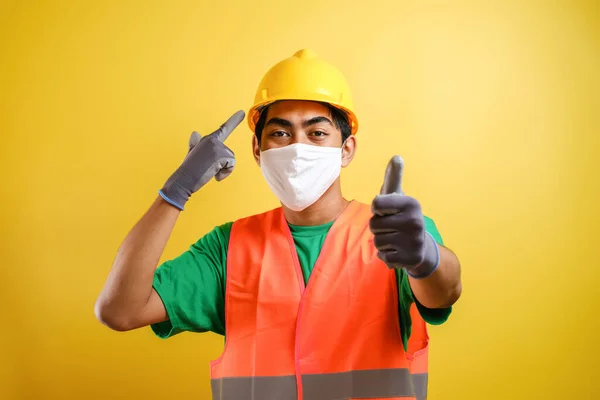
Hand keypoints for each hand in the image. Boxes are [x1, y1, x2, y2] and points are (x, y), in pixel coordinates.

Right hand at [159, 110, 244, 209]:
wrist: (183, 179)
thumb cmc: (189, 169)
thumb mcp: (192, 153)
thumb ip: (196, 143)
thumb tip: (195, 132)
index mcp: (207, 139)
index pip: (223, 129)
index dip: (234, 121)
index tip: (242, 112)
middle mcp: (212, 140)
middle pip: (229, 153)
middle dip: (223, 164)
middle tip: (208, 169)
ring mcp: (216, 146)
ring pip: (231, 159)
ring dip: (224, 169)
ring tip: (209, 171)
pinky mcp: (220, 155)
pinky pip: (231, 165)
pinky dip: (225, 173)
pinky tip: (214, 174)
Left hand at [369, 156, 439, 278]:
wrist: (421, 246)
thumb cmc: (402, 216)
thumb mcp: (398, 196)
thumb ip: (393, 177)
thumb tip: (396, 157)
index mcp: (412, 203)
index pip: (376, 204)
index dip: (378, 209)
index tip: (388, 211)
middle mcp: (415, 222)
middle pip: (374, 224)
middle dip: (378, 227)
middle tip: (392, 227)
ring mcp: (414, 242)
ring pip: (377, 242)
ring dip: (382, 242)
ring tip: (395, 239)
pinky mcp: (410, 259)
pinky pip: (382, 257)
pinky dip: (386, 256)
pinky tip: (398, 251)